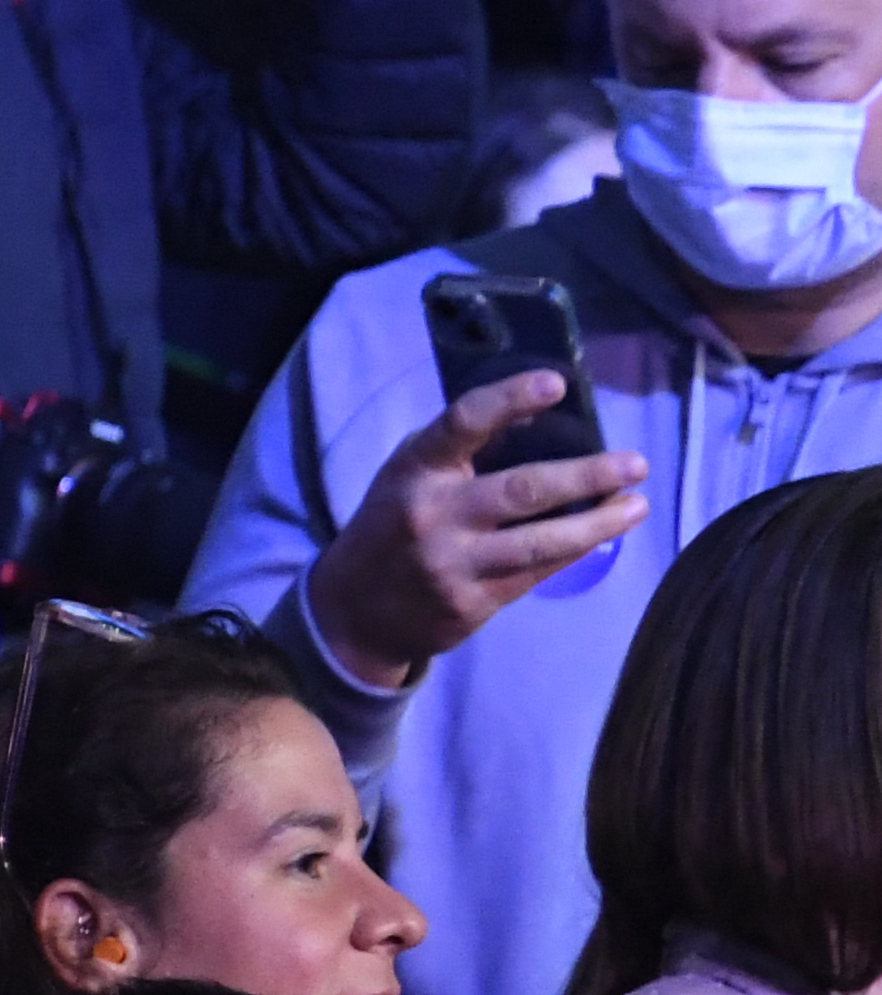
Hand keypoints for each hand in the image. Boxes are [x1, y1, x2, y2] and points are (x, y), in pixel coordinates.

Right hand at [306, 373, 649, 688]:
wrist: (355, 611)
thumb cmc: (392, 526)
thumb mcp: (408, 478)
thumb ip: (458, 454)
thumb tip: (540, 422)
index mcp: (415, 470)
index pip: (464, 423)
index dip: (510, 399)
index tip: (557, 384)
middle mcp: (433, 513)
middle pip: (523, 489)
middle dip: (587, 475)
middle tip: (635, 464)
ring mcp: (453, 562)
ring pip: (541, 541)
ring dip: (599, 523)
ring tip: (638, 506)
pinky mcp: (473, 602)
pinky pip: (537, 572)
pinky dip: (576, 551)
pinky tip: (604, 535)